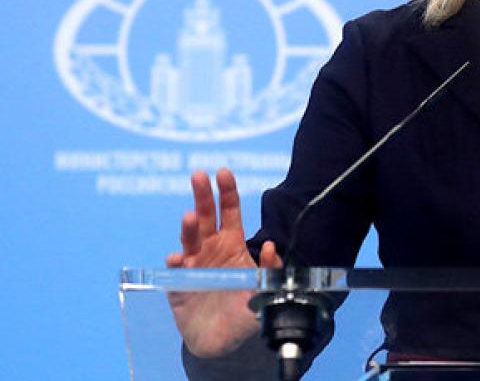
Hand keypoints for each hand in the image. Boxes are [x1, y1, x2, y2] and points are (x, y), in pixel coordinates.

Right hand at [165, 168, 281, 356]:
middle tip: (199, 175)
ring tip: (190, 217)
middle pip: (205, 217)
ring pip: (188, 239)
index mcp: (231, 244)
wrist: (223, 341)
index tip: (223, 172)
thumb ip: (270, 268)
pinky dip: (174, 263)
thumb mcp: (264, 288)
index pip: (229, 212)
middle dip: (202, 195)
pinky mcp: (178, 285)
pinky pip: (175, 271)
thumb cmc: (244, 308)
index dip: (227, 192)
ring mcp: (192, 265)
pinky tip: (177, 260)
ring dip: (188, 227)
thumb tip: (269, 246)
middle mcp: (210, 249)